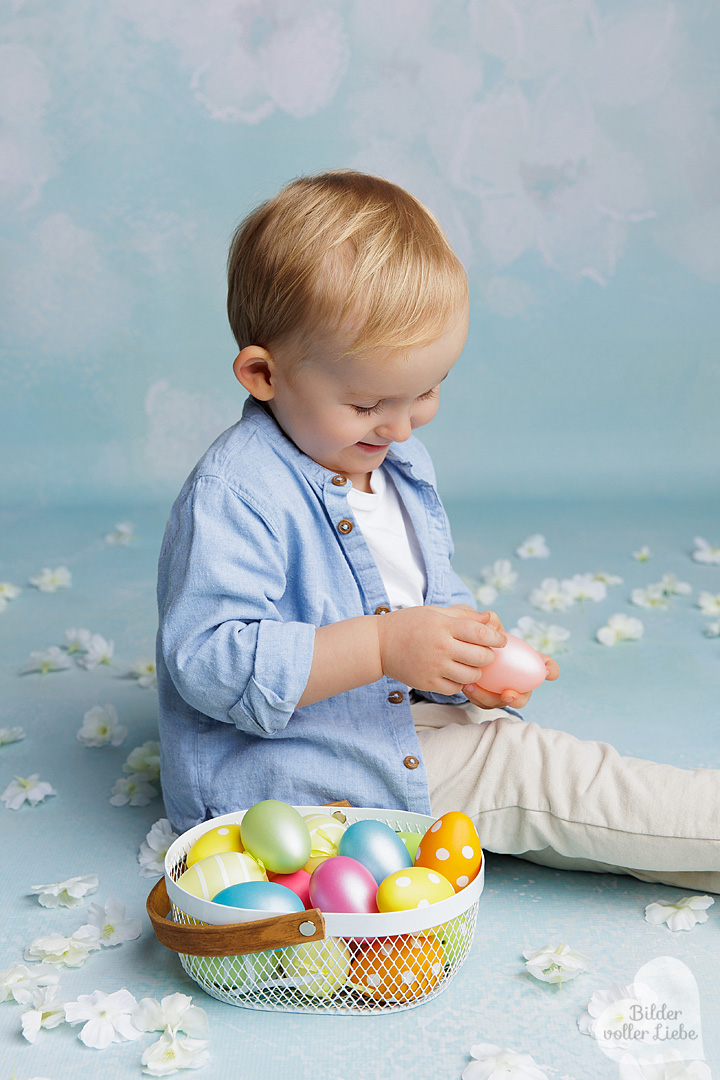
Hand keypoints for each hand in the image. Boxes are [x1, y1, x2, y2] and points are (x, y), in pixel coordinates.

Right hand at [376, 604, 507, 696]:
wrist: (378, 644)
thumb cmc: (409, 624)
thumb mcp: (435, 612)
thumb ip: (464, 616)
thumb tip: (490, 618)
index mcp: (443, 626)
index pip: (481, 634)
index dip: (496, 638)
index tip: (500, 640)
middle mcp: (440, 647)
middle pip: (481, 658)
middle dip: (488, 656)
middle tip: (484, 654)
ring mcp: (434, 667)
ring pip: (471, 676)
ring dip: (475, 671)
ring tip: (469, 664)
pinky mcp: (427, 683)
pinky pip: (455, 687)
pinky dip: (459, 682)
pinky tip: (454, 673)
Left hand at [459, 609, 559, 708]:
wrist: (465, 644)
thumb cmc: (483, 636)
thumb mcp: (487, 627)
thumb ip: (492, 622)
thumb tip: (491, 620)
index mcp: (525, 661)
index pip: (546, 666)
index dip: (551, 670)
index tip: (549, 672)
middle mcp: (517, 680)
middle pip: (524, 695)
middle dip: (519, 699)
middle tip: (508, 694)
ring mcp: (502, 691)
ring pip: (500, 701)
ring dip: (489, 698)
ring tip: (474, 687)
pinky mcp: (486, 697)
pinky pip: (483, 702)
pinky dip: (476, 696)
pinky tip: (467, 686)